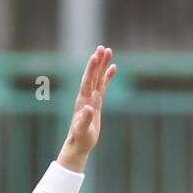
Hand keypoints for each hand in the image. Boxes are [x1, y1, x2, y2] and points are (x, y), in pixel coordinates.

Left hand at [58, 45, 116, 169]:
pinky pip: (103, 86)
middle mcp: (86, 96)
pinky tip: (113, 68)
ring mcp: (92, 98)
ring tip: (108, 51)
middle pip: (93, 75)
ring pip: (98, 78)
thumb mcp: (82, 131)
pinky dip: (107, 77)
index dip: (90, 69)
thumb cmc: (80, 139)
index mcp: (82, 101)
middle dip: (98, 62)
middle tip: (102, 48)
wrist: (79, 144)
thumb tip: (89, 108)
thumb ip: (85, 119)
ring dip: (103, 65)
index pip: (87, 81)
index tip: (94, 56)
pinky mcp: (97, 102)